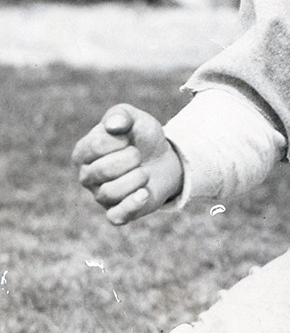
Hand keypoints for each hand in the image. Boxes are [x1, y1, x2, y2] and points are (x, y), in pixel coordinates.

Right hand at [71, 104, 182, 225]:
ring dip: (135, 179)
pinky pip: (116, 216)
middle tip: (138, 155)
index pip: (95, 146)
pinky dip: (131, 205)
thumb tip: (113, 125)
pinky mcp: (117, 212)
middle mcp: (87, 176)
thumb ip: (121, 115)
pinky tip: (144, 193)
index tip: (129, 138)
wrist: (164, 159)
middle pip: (101, 171)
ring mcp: (100, 196)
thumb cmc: (141, 137)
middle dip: (128, 159)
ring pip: (110, 193)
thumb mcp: (133, 119)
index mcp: (83, 152)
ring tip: (144, 172)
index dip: (119, 140)